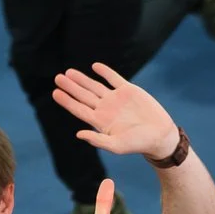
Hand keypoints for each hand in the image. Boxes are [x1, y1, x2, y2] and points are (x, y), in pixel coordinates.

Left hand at [52, 63, 178, 162]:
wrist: (159, 134)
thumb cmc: (138, 144)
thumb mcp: (117, 146)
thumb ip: (97, 140)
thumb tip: (78, 134)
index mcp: (100, 122)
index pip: (79, 109)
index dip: (67, 101)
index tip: (55, 93)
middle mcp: (105, 109)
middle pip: (83, 96)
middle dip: (70, 87)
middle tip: (57, 78)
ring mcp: (116, 99)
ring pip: (95, 86)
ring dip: (82, 79)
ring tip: (69, 72)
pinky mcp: (128, 90)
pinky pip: (113, 78)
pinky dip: (105, 72)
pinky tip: (95, 66)